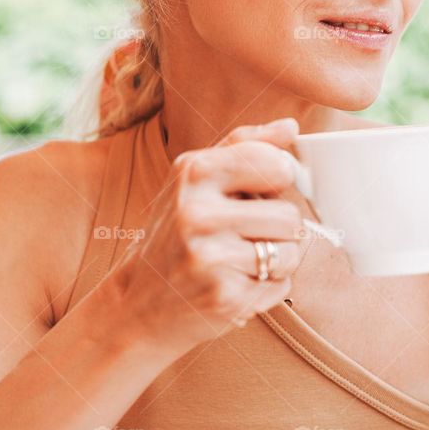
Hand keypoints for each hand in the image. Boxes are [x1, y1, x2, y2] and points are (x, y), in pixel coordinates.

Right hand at [106, 117, 308, 356]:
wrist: (137, 303)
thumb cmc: (174, 234)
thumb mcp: (195, 178)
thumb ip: (244, 146)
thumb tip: (291, 126)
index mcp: (195, 171)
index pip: (277, 164)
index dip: (280, 180)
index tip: (263, 190)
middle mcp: (198, 213)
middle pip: (290, 215)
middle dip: (277, 228)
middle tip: (243, 235)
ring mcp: (210, 258)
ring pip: (290, 253)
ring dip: (275, 261)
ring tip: (238, 261)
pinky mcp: (225, 297)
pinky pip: (280, 286)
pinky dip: (265, 288)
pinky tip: (233, 284)